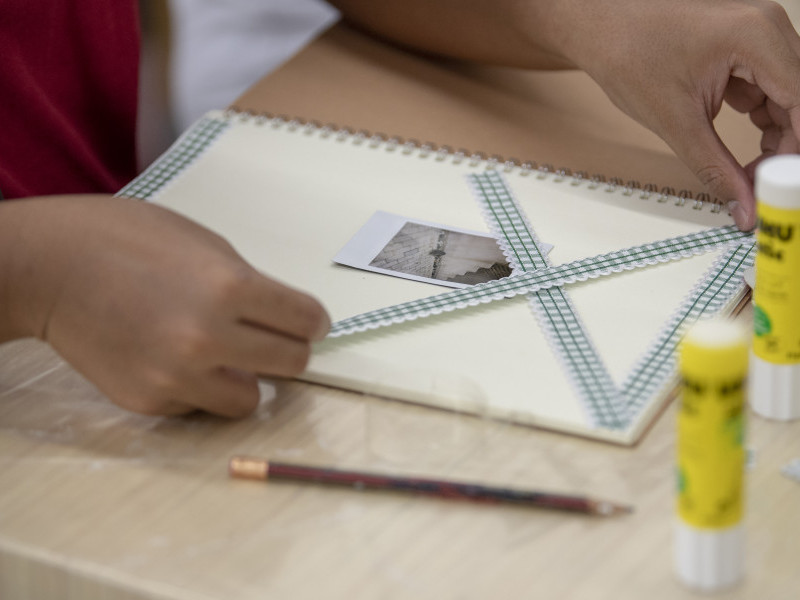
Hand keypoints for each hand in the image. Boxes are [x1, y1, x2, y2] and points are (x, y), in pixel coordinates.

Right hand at [0, 195, 329, 416]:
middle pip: (292, 364)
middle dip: (289, 349)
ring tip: (224, 355)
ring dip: (248, 378)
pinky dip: (199, 388)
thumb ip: (248, 283)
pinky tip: (174, 359)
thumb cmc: (127, 239)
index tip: (310, 323)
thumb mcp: (203, 243)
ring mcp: (177, 377)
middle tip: (273, 338)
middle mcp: (207, 338)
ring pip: (251, 400)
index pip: (306, 322)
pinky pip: (200, 405)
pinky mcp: (150, 402)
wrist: (50, 268)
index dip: (313, 321)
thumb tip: (283, 316)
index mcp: (229, 287)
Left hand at [557, 0, 799, 229]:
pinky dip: (761, 116)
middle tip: (764, 184)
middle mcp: (765, 26)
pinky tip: (744, 144)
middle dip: (788, 144)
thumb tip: (745, 206)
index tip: (783, 185)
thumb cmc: (627, 55)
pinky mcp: (743, 43)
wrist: (598, 25)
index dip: (796, 149)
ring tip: (750, 170)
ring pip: (788, 93)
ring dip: (777, 133)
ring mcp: (756, 32)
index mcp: (756, 36)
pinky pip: (769, 83)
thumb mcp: (676, 122)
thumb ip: (716, 168)